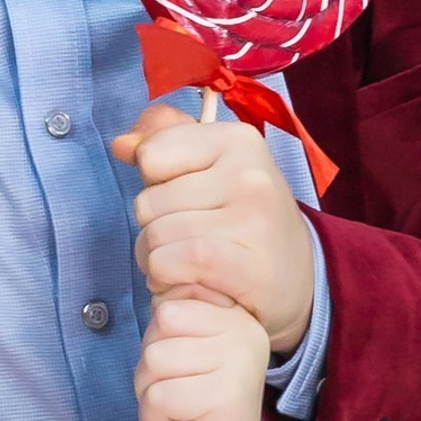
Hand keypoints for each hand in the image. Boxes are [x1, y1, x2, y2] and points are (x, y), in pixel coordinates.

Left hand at [113, 102, 313, 353]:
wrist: (298, 279)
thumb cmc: (242, 218)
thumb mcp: (210, 168)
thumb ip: (163, 142)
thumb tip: (121, 145)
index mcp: (237, 140)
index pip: (150, 155)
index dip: (155, 183)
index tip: (187, 197)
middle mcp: (249, 173)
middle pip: (146, 202)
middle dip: (153, 227)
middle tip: (188, 239)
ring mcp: (252, 218)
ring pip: (153, 236)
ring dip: (156, 259)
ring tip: (187, 263)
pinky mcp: (247, 265)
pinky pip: (169, 263)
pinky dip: (165, 278)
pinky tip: (190, 280)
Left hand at [132, 292, 272, 420]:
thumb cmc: (186, 413)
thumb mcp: (174, 352)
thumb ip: (172, 320)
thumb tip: (162, 291)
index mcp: (235, 315)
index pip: (172, 297)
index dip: (159, 337)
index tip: (183, 367)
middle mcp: (246, 331)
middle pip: (162, 320)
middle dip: (152, 362)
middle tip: (178, 392)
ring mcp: (241, 361)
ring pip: (156, 356)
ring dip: (152, 389)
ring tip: (180, 408)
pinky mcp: (229, 396)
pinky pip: (161, 393)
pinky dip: (156, 415)